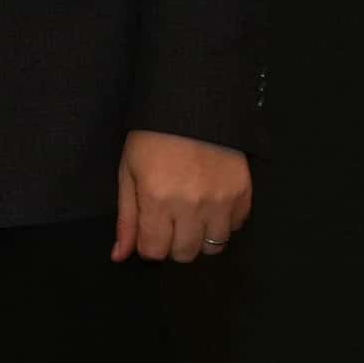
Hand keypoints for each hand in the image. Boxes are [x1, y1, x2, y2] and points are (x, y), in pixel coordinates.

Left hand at [112, 132, 252, 264]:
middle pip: (185, 254)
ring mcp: (221, 201)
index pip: (154, 252)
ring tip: (192, 216)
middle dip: (173, 245)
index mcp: (158, 200)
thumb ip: (126, 219)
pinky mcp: (243, 193)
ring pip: (214, 247)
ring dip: (200, 238)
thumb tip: (120, 256)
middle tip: (170, 222)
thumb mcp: (129, 174)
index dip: (149, 246)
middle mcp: (191, 206)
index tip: (150, 231)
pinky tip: (212, 204)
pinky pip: (236, 227)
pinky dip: (224, 222)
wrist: (191, 106)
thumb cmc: (152, 139)